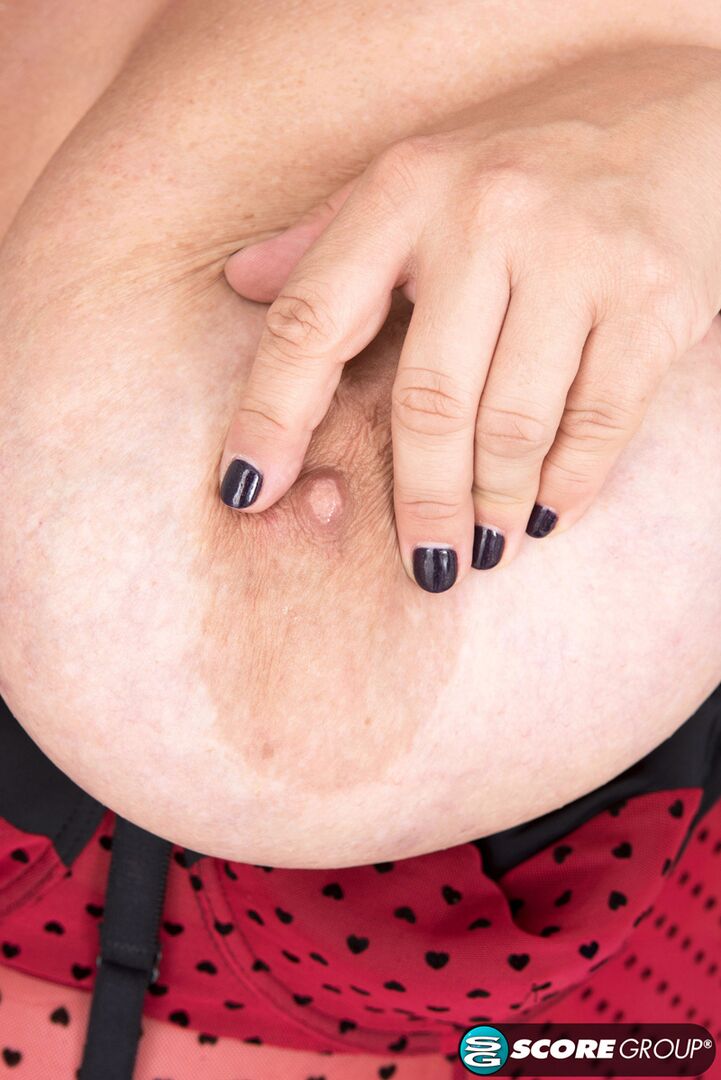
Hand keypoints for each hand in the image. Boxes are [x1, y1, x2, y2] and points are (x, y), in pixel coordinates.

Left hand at [220, 44, 720, 591]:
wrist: (675, 111)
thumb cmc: (525, 159)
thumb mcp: (420, 176)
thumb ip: (331, 235)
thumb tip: (242, 282)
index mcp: (407, 190)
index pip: (313, 319)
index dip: (270, 416)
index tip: (247, 492)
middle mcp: (487, 214)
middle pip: (429, 400)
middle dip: (420, 501)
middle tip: (424, 562)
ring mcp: (577, 254)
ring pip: (514, 423)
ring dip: (493, 504)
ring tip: (485, 542)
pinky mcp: (653, 296)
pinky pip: (598, 421)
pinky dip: (568, 484)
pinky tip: (548, 512)